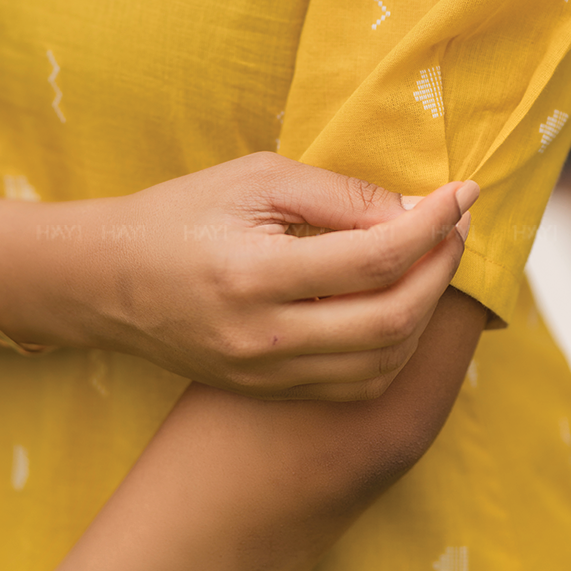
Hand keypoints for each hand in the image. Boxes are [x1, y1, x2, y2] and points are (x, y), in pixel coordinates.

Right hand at [81, 154, 477, 401]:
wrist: (107, 279)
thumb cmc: (181, 212)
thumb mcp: (257, 178)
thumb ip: (338, 195)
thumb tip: (414, 210)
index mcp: (256, 275)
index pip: (374, 259)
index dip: (431, 225)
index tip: (463, 192)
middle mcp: (265, 338)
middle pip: (390, 320)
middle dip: (440, 269)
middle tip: (456, 226)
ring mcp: (267, 375)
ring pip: (381, 363)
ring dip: (424, 312)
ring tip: (434, 261)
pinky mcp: (269, 391)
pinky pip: (354, 385)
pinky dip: (392, 348)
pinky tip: (398, 305)